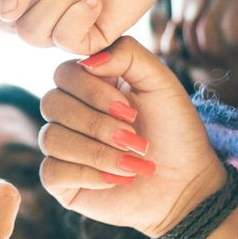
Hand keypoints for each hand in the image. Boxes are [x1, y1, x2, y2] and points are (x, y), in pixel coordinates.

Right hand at [38, 36, 224, 236]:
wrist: (186, 184)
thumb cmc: (174, 132)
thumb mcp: (160, 82)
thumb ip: (127, 54)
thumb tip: (87, 61)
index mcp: (87, 85)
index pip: (63, 74)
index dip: (92, 92)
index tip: (131, 111)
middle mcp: (68, 113)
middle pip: (52, 104)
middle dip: (98, 125)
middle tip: (136, 140)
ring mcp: (61, 146)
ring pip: (51, 138)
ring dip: (98, 153)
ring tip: (132, 164)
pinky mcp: (59, 180)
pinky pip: (53, 172)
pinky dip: (89, 176)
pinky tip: (117, 180)